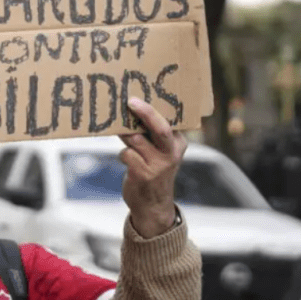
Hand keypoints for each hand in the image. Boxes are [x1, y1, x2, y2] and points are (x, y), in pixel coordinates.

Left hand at [119, 97, 187, 238]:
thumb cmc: (152, 171)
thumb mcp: (159, 152)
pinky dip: (123, 154)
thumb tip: (129, 109)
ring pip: (136, 139)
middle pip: (160, 128)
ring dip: (125, 135)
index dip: (155, 107)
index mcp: (178, 143)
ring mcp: (159, 165)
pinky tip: (127, 161)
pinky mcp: (144, 175)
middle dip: (145, 113)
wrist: (152, 205)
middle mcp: (172, 153)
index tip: (141, 94)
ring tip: (121, 134)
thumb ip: (150, 134)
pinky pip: (126, 154)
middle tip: (130, 101)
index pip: (169, 121)